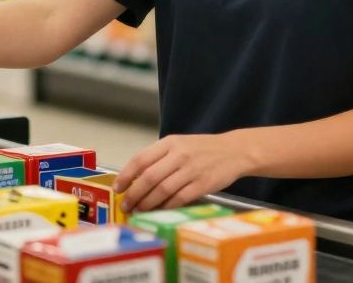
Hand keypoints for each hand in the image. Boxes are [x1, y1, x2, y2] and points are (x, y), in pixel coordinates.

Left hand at [114, 133, 249, 212]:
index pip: (140, 159)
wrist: (234, 151)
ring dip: (148, 203)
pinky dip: (166, 207)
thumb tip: (135, 178)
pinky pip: (179, 199)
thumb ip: (159, 157)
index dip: (126, 175)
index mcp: (170, 143)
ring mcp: (191, 170)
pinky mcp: (202, 184)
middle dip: (134, 194)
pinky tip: (160, 210)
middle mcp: (179, 155)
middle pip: (149, 177)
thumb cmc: (203, 149)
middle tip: (126, 204)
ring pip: (162, 190)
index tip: (118, 187)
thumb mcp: (179, 144)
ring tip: (139, 210)